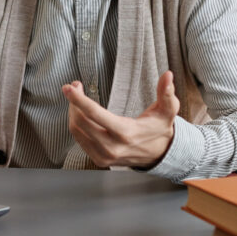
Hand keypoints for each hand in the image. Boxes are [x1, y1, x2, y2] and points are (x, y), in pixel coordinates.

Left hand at [62, 70, 178, 168]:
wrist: (159, 154)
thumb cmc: (159, 128)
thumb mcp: (168, 110)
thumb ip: (166, 93)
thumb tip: (168, 75)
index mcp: (126, 133)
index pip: (95, 115)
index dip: (79, 100)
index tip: (68, 88)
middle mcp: (112, 147)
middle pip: (81, 122)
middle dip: (74, 101)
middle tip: (75, 86)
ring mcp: (104, 156)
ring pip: (76, 131)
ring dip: (73, 111)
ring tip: (77, 97)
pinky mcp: (98, 160)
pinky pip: (79, 139)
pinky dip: (76, 123)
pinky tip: (81, 113)